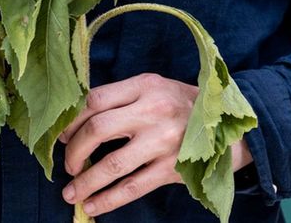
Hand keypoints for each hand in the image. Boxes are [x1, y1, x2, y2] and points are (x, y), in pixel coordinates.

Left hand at [57, 73, 196, 216]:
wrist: (228, 126)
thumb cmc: (181, 105)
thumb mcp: (154, 88)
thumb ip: (121, 98)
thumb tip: (77, 120)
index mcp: (145, 86)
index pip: (95, 100)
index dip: (72, 120)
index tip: (62, 135)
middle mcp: (153, 111)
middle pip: (98, 130)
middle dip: (74, 150)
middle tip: (68, 164)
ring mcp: (163, 142)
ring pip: (112, 165)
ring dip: (85, 182)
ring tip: (71, 193)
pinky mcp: (172, 169)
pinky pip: (133, 187)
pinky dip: (108, 199)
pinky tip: (92, 206)